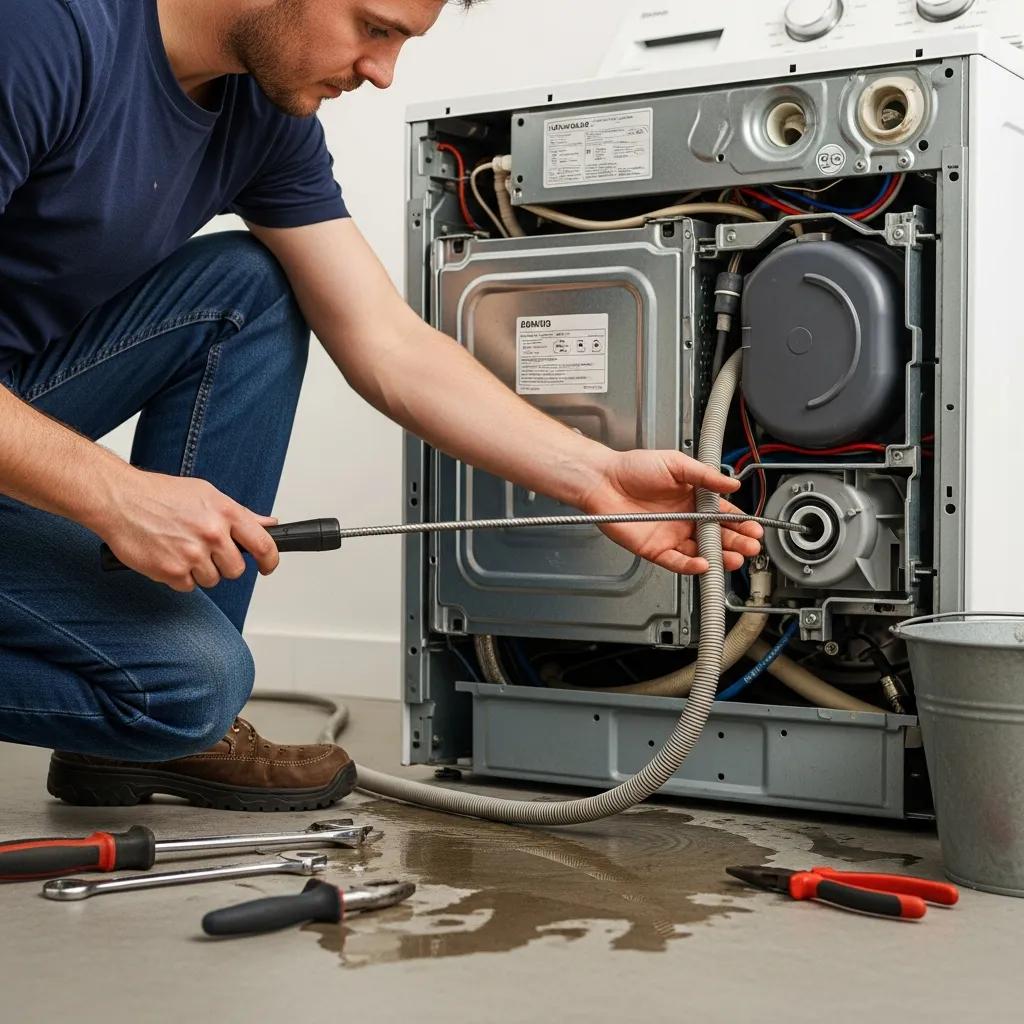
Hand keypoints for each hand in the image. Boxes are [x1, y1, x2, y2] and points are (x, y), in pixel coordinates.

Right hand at [97, 468, 278, 590]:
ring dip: (200, 571)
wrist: (120, 499)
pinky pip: (188, 586)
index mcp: (226, 513)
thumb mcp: (207, 494)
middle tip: (205, 551)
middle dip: (224, 565)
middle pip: (236, 570)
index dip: (270, 561)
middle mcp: (212, 534)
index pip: (264, 545)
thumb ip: (241, 513)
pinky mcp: (172, 571)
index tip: (267, 566)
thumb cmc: (161, 494)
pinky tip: (168, 555)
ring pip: (212, 580)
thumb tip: (269, 524)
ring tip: (181, 548)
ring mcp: (192, 554)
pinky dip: (179, 576)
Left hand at [578, 449, 762, 575]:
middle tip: (751, 547)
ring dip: (720, 557)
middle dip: (736, 543)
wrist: (603, 480)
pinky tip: (705, 564)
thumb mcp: (676, 464)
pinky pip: (676, 562)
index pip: (723, 515)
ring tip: (735, 558)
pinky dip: (691, 566)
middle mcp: (684, 520)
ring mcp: (671, 536)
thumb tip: (732, 483)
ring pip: (701, 552)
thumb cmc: (633, 468)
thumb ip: (705, 476)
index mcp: (693, 499)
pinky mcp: (655, 550)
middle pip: (716, 537)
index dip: (740, 523)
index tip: (754, 528)